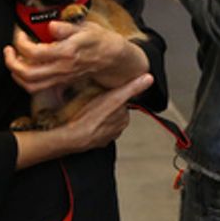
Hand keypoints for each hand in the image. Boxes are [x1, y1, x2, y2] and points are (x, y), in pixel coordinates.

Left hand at [4, 20, 146, 91]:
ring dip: (16, 74)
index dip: (21, 43)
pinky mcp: (61, 81)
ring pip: (30, 84)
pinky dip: (25, 80)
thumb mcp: (87, 27)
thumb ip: (67, 27)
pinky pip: (37, 87)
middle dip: (11, 62)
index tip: (20, 34)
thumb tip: (52, 25)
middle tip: (9, 49)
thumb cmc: (100, 40)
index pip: (34, 52)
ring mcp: (61, 77)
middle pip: (28, 73)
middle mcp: (62, 67)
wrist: (113, 58)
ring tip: (12, 60)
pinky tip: (23, 69)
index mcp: (67, 51)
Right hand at [14, 73, 152, 165]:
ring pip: (102, 119)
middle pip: (112, 110)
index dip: (112, 94)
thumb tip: (149, 79)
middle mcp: (116, 130)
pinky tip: (82, 120)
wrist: (70, 138)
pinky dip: (88, 123)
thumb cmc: (91, 118)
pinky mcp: (92, 142)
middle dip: (105, 104)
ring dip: (96, 114)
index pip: (121, 101)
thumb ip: (132, 88)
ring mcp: (103, 137)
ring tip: (86, 109)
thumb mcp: (115, 97)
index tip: (103, 92)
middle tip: (93, 99)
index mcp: (124, 119)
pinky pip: (92, 128)